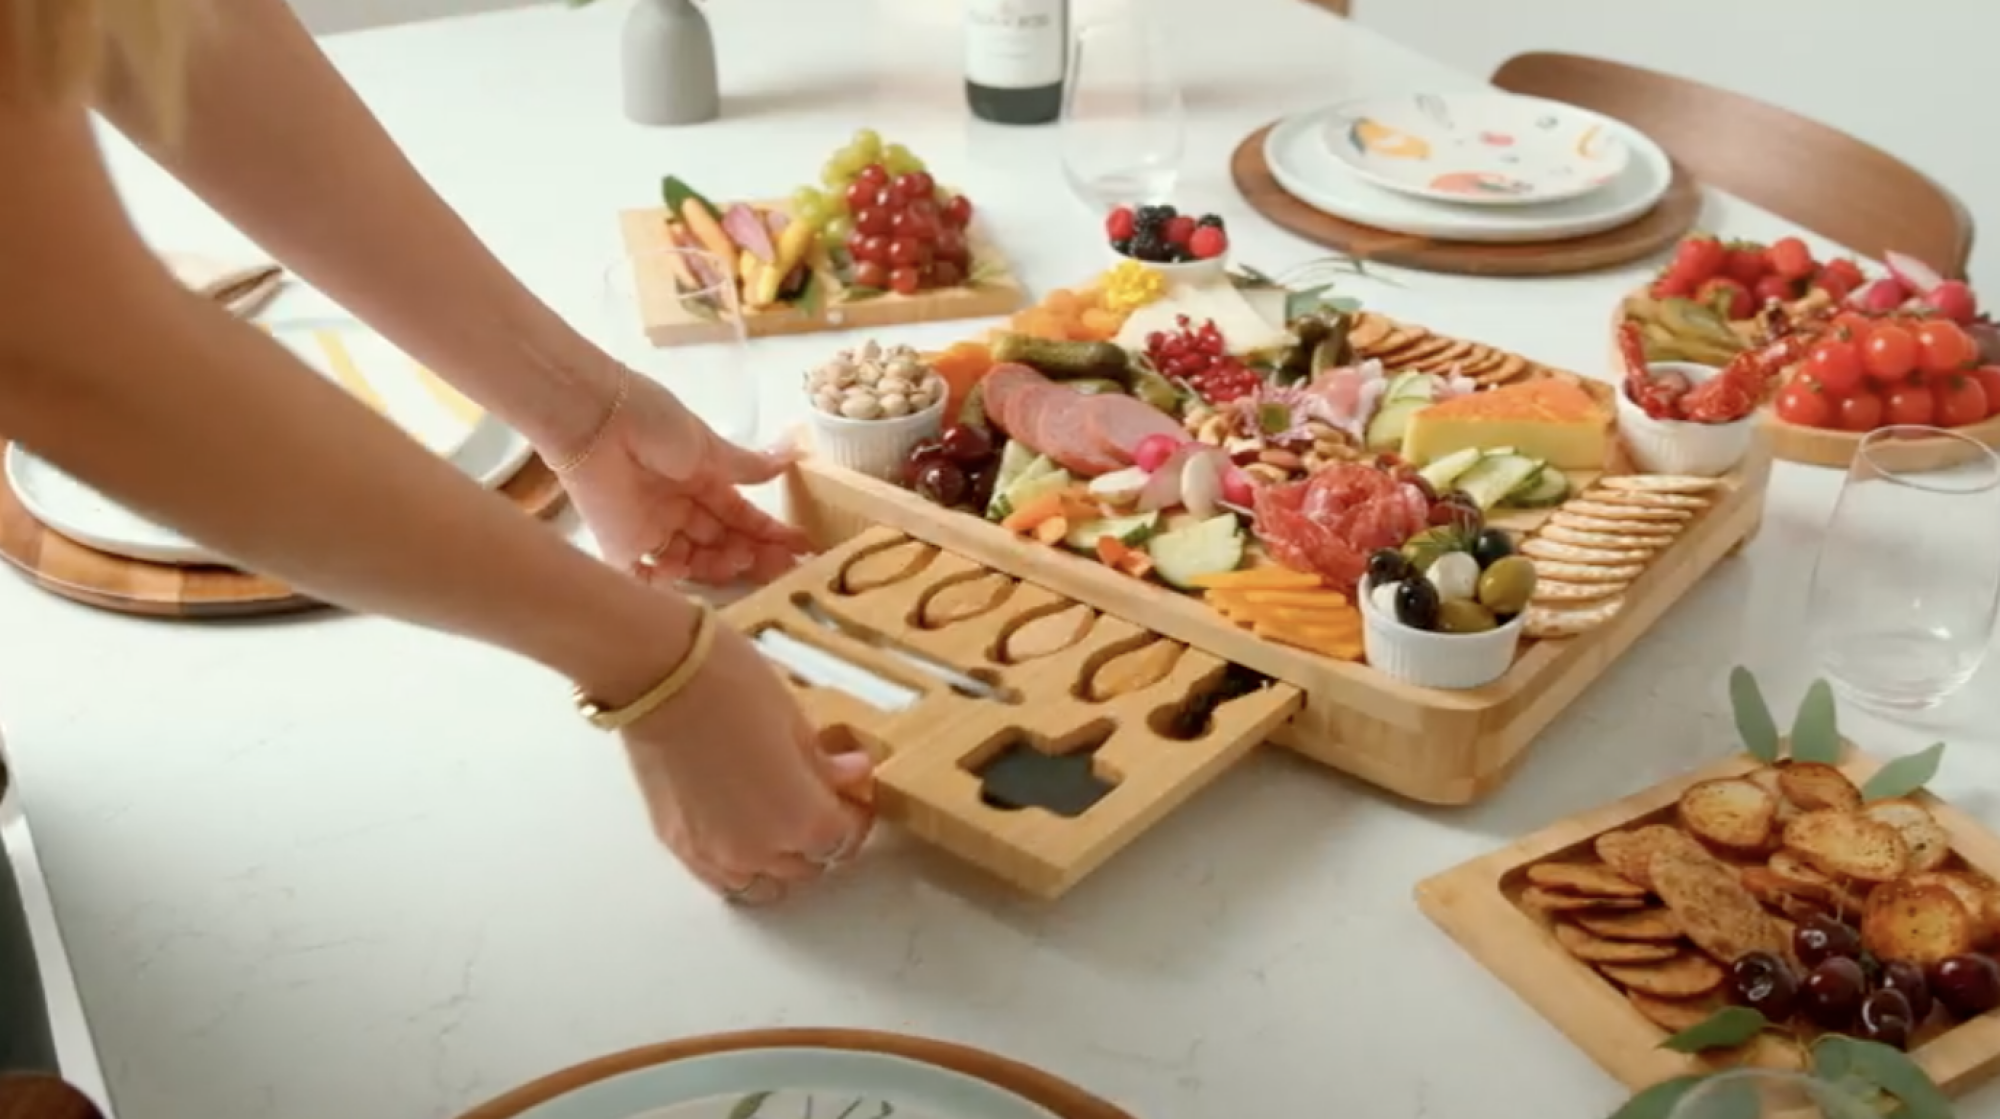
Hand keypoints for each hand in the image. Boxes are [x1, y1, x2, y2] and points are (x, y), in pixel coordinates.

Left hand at [558, 370, 810, 585]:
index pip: (741, 516)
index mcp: (700, 481)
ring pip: (694, 562)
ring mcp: (650, 530)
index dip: (770, 533)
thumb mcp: (709, 446)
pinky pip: (647, 576)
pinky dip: (668, 581)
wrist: (597, 418)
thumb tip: (794, 456)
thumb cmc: (655, 422)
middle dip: (753, 555)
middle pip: (721, 543)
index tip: (802, 547)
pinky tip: (687, 571)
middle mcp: (677, 509)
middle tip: (782, 566)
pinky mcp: (620, 545)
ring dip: (721, 565)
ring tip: (742, 558)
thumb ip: (747, 465)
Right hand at [620, 620, 875, 902]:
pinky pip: (720, 877)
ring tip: (779, 819)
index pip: (844, 839)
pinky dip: (739, 863)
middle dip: (819, 836)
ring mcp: (714, 855)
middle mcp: (760, 852)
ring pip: (762, 883)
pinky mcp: (677, 845)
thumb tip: (849, 775)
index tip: (851, 792)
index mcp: (803, 821)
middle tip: (818, 799)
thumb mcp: (796, 722)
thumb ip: (823, 765)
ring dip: (779, 860)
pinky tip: (742, 829)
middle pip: (807, 867)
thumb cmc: (731, 688)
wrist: (658, 677)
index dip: (853, 814)